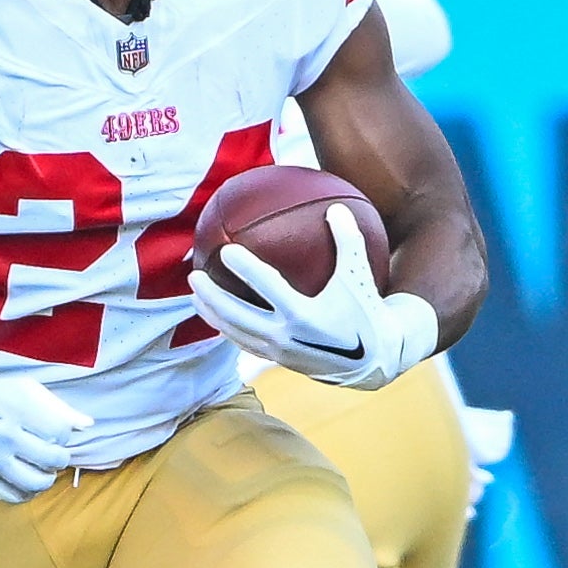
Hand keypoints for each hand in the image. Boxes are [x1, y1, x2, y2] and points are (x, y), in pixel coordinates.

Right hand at [0, 349, 91, 503]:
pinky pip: (14, 497)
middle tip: (53, 454)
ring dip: (46, 478)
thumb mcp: (23, 391)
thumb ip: (56, 407)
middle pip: (52, 460)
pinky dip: (26, 492)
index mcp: (13, 411)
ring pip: (36, 484)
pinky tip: (26, 481)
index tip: (54, 432)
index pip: (60, 433)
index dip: (64, 434)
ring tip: (41, 468)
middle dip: (59, 458)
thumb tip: (87, 426)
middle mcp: (0, 438)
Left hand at [186, 207, 438, 390]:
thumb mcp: (360, 275)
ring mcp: (279, 352)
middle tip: (194, 276)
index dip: (245, 269)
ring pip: (236, 333)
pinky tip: (217, 315)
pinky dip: (228, 328)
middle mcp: (287, 336)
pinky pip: (245, 343)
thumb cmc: (365, 309)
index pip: (267, 288)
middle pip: (237, 316)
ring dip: (212, 315)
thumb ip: (348, 240)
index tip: (226, 250)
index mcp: (304, 315)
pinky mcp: (278, 361)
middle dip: (212, 296)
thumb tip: (336, 206)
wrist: (374, 359)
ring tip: (195, 296)